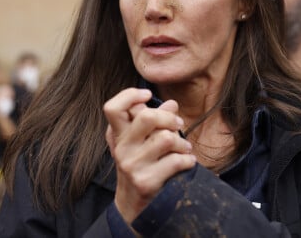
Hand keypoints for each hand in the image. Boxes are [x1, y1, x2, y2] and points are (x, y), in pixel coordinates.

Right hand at [104, 88, 195, 222]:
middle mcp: (122, 148)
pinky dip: (188, 160)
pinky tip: (187, 162)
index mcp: (118, 135)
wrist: (133, 206)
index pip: (112, 108)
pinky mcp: (145, 181)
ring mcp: (132, 165)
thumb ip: (154, 121)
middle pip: (147, 117)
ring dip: (182, 143)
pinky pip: (176, 161)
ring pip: (166, 138)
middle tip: (178, 125)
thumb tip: (172, 103)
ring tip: (184, 148)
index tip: (147, 95)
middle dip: (170, 118)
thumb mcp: (142, 142)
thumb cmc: (140, 166)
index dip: (129, 95)